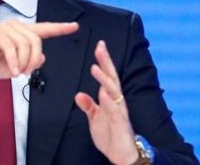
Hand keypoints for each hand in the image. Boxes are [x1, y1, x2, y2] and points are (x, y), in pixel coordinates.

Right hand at [0, 20, 78, 88]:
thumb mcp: (18, 67)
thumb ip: (32, 62)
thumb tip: (42, 57)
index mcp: (23, 33)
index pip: (45, 29)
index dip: (60, 28)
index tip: (75, 26)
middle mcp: (16, 27)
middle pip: (36, 41)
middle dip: (34, 59)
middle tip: (28, 73)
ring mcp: (5, 28)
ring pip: (24, 45)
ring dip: (24, 62)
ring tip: (19, 73)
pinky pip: (11, 48)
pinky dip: (14, 62)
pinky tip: (14, 72)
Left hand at [74, 40, 138, 164]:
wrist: (121, 154)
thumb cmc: (111, 134)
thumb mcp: (95, 118)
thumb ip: (88, 105)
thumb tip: (78, 94)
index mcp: (110, 98)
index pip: (107, 76)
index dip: (103, 61)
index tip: (99, 46)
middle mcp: (116, 101)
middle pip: (112, 77)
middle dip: (106, 62)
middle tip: (100, 47)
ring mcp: (119, 111)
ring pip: (113, 91)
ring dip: (104, 79)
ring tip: (95, 68)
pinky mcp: (120, 123)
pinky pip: (115, 111)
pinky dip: (109, 102)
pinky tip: (103, 94)